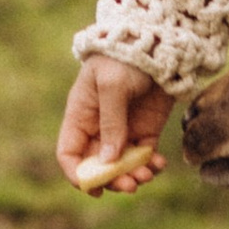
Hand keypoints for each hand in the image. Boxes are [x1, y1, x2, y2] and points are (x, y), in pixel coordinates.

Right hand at [57, 55, 171, 193]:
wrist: (158, 41)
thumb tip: (108, 161)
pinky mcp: (146, 129)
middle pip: (97, 166)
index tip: (93, 187)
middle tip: (130, 184)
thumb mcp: (112, 85)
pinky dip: (150, 166)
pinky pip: (144, 157)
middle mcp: (99, 127)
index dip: (77, 173)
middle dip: (111, 179)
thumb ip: (111, 122)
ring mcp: (123, 130)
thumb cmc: (126, 56)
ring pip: (121, 166)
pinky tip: (159, 164)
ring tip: (147, 174)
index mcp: (80, 114)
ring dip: (132, 176)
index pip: (69, 152)